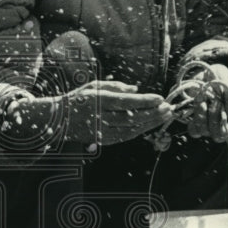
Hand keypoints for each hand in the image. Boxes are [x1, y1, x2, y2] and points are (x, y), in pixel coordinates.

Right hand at [9, 80, 173, 146]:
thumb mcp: (94, 85)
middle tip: (169, 108)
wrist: (59, 120)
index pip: (126, 102)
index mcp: (99, 101)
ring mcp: (103, 132)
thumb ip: (116, 87)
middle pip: (132, 118)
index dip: (145, 101)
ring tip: (165, 116)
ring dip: (150, 124)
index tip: (160, 98)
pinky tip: (151, 124)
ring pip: (132, 130)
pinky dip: (140, 131)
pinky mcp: (104, 141)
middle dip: (153, 114)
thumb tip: (136, 89)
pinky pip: (126, 136)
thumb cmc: (79, 99)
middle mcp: (101, 117)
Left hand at [172, 64, 227, 145]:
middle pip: (219, 136)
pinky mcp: (196, 123)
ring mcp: (209, 126)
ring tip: (205, 99)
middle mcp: (223, 127)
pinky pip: (194, 129)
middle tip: (216, 100)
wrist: (207, 74)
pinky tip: (200, 102)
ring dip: (204, 115)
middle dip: (216, 117)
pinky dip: (196, 115)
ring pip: (205, 132)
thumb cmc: (223, 81)